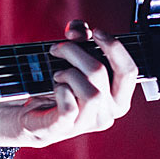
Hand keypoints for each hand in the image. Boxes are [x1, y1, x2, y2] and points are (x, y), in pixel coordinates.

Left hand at [0, 20, 137, 147]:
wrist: (30, 116)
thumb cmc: (58, 88)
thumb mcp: (72, 62)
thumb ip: (80, 42)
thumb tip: (79, 29)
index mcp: (118, 98)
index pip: (129, 71)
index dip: (114, 47)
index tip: (96, 32)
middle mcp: (107, 113)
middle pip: (101, 72)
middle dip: (77, 52)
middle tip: (59, 48)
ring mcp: (87, 124)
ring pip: (91, 92)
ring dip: (68, 73)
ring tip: (57, 74)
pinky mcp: (64, 129)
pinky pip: (70, 108)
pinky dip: (60, 91)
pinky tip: (55, 87)